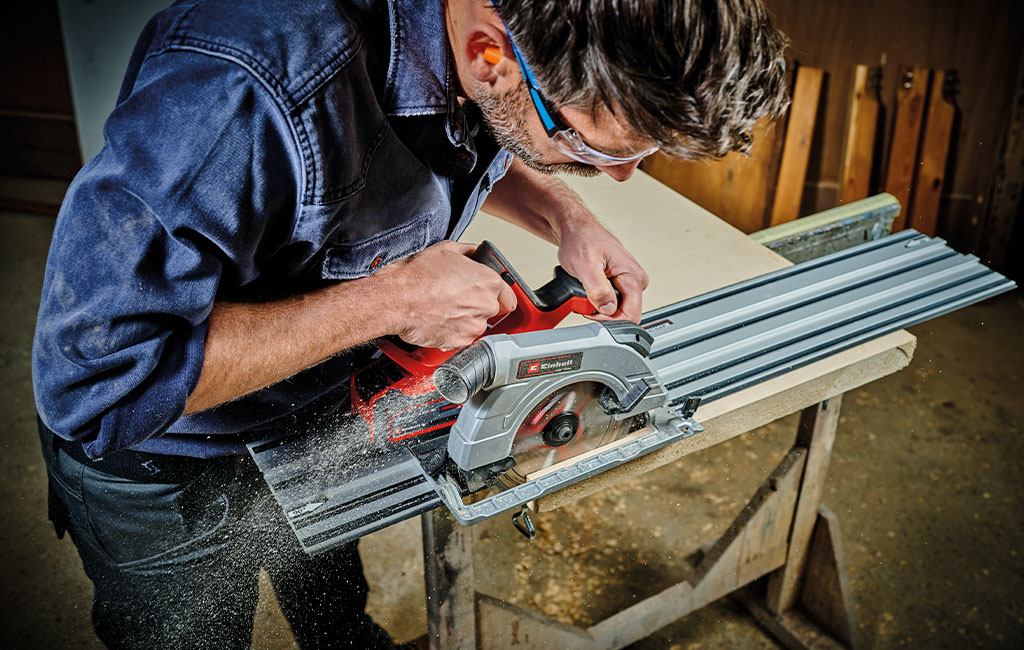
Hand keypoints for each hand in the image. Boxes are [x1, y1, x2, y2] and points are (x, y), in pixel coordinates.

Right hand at [380, 241, 516, 349]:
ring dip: (465, 319)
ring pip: (476, 325)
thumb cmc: (416, 276)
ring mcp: (472, 327)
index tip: (490, 294)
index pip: (508, 294)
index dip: (498, 293)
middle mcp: (485, 306)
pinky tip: (439, 319)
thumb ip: (469, 252)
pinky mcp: (458, 343)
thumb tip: (475, 253)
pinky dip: (453, 332)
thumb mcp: (446, 250)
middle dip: (477, 304)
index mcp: (488, 282)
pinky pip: (462, 338)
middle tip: (457, 297)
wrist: (395, 300)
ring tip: (444, 307)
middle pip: (491, 310)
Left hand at [557, 219, 648, 322]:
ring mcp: (628, 282)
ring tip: (583, 290)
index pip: (632, 316)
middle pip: (623, 314)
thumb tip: (608, 309)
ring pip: (614, 309)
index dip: (609, 320)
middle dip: (601, 313)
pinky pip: (610, 302)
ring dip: (596, 306)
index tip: (591, 312)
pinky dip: (595, 300)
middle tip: (583, 298)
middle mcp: (635, 280)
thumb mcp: (586, 266)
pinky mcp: (619, 283)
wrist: (575, 229)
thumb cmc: (581, 239)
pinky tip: (587, 289)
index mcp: (634, 277)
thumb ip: (598, 290)